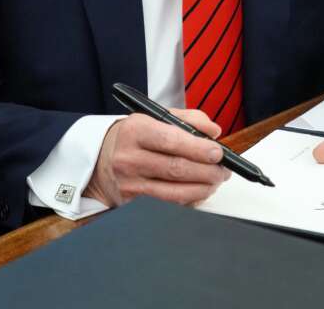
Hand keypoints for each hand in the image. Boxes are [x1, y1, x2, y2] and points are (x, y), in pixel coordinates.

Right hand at [84, 108, 229, 206]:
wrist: (100, 158)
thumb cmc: (135, 137)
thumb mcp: (155, 118)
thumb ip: (188, 119)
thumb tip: (214, 131)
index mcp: (136, 131)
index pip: (171, 140)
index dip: (198, 148)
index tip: (218, 152)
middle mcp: (129, 158)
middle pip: (176, 169)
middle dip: (207, 171)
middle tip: (223, 170)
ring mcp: (129, 183)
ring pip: (175, 192)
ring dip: (203, 188)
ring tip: (215, 181)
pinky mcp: (131, 203)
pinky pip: (168, 205)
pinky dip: (189, 200)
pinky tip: (198, 191)